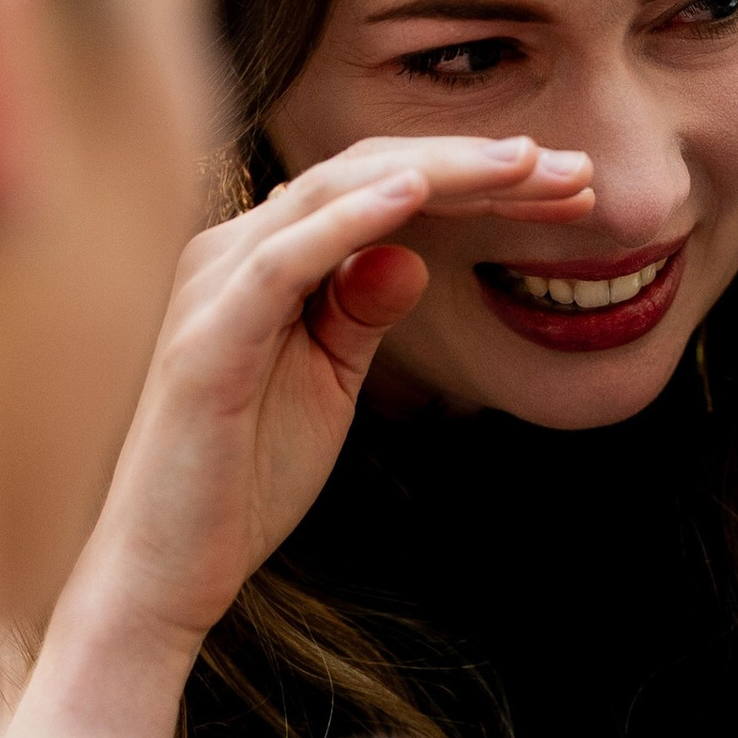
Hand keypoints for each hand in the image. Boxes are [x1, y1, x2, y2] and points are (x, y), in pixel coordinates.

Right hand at [13, 137, 591, 737]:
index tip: (566, 188)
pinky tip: (415, 192)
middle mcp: (229, 250)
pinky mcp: (206, 337)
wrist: (163, 573)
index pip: (378, 187)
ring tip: (524, 166)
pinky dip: (352, 217)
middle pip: (366, 171)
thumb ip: (361, 313)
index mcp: (260, 257)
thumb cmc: (240, 480)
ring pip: (334, 191)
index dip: (473, 178)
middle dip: (475, 165)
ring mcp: (213, 286)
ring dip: (438, 172)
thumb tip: (409, 255)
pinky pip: (285, 257)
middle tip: (574, 170)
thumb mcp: (328, 384)